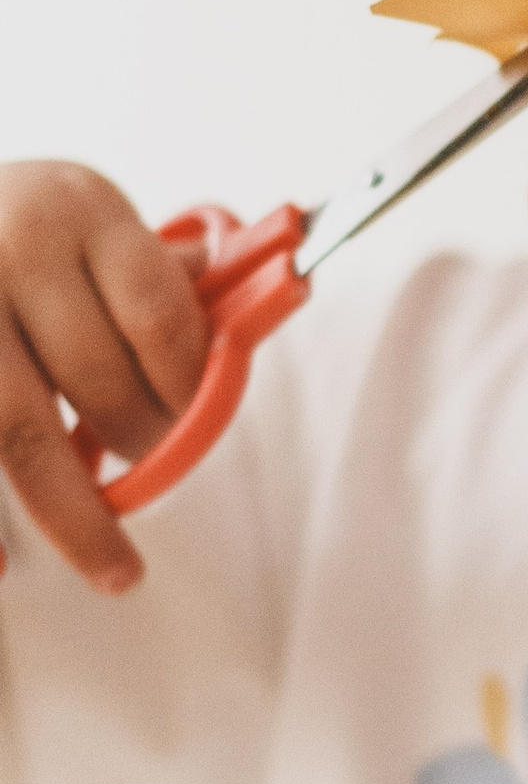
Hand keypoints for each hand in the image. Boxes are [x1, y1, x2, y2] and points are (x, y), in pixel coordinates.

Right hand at [0, 165, 210, 591]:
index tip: (198, 423)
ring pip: (23, 432)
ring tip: (115, 567)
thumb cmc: (28, 225)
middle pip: (99, 381)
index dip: (192, 387)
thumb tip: (247, 325)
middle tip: (153, 464)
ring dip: (72, 511)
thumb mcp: (94, 219)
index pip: (161, 319)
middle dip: (142, 441)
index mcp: (81, 211)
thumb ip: (160, 275)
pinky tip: (3, 573)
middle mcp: (15, 250)